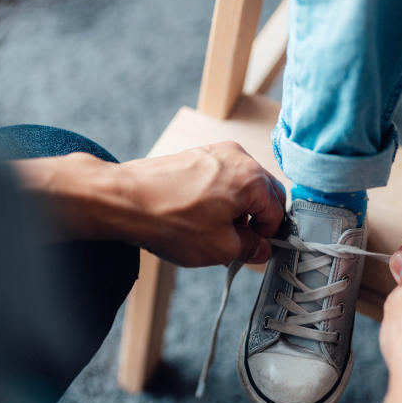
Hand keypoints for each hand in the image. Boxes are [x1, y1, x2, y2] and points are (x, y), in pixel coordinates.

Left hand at [116, 142, 285, 266]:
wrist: (123, 201)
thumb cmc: (170, 220)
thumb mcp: (220, 248)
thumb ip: (250, 248)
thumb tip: (260, 247)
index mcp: (252, 177)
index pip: (278, 211)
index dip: (269, 236)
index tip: (256, 250)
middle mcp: (238, 157)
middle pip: (264, 193)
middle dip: (256, 220)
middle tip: (239, 244)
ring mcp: (215, 152)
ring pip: (242, 185)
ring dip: (237, 210)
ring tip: (215, 233)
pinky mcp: (196, 156)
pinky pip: (221, 178)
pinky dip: (219, 199)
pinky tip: (200, 218)